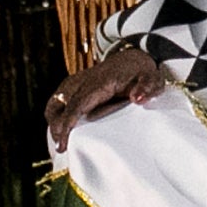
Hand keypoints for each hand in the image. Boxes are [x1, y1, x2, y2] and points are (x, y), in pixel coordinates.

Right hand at [46, 45, 169, 152]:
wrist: (132, 57)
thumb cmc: (141, 72)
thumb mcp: (152, 77)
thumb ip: (147, 87)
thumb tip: (137, 98)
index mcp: (98, 82)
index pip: (77, 104)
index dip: (67, 124)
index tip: (63, 143)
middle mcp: (82, 81)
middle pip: (60, 106)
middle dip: (57, 128)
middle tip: (62, 148)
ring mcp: (75, 82)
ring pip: (54, 104)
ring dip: (54, 123)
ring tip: (60, 143)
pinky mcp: (73, 86)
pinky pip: (57, 102)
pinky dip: (55, 117)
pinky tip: (61, 132)